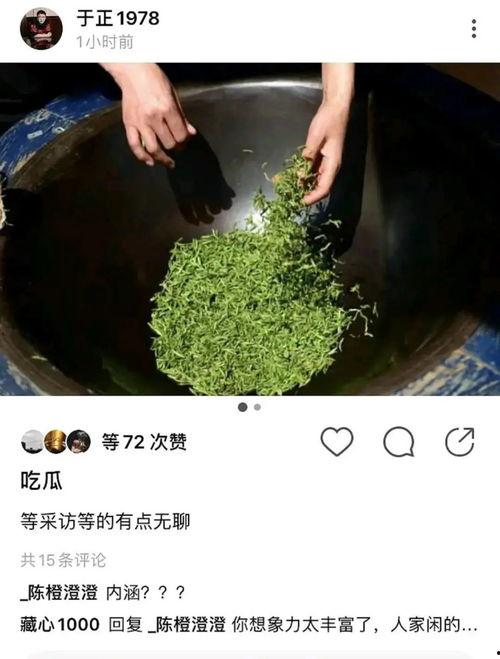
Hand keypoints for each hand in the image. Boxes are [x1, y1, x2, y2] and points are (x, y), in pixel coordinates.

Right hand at [102, 63, 195, 167]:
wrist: (132, 70)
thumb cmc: (155, 79)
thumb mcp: (173, 94)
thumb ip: (182, 116)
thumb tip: (191, 133)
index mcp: (167, 109)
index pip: (180, 135)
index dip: (185, 141)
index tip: (185, 141)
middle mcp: (153, 118)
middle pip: (169, 143)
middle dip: (176, 147)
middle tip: (177, 147)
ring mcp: (140, 122)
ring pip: (153, 149)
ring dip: (162, 158)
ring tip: (168, 162)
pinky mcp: (128, 124)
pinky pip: (135, 145)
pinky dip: (142, 156)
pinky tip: (150, 162)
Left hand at [302, 63, 353, 204]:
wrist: (335, 107)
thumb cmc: (328, 120)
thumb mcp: (316, 138)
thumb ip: (307, 157)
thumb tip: (300, 176)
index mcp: (333, 164)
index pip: (324, 188)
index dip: (312, 197)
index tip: (300, 202)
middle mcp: (330, 166)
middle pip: (319, 187)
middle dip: (305, 194)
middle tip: (290, 197)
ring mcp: (325, 162)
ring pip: (314, 180)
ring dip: (302, 185)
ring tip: (287, 187)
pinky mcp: (320, 157)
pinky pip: (311, 170)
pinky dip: (302, 174)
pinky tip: (290, 175)